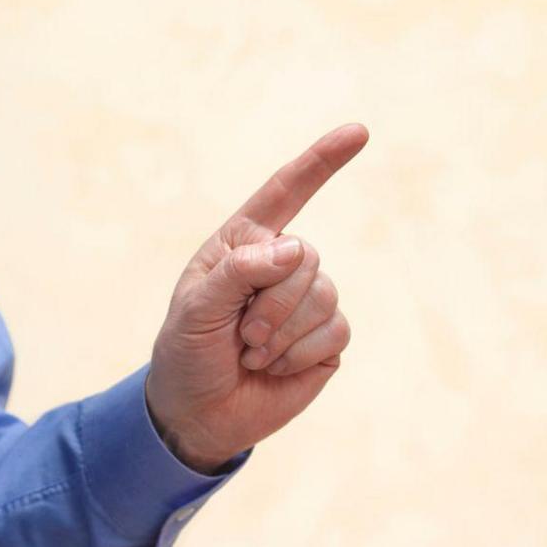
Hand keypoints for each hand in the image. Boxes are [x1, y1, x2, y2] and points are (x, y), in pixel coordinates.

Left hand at [145, 124, 368, 472]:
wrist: (199, 414)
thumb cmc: (187, 354)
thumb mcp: (194, 310)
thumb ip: (238, 272)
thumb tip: (295, 249)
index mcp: (246, 243)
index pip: (288, 191)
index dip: (323, 161)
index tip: (358, 132)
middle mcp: (282, 264)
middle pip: (306, 258)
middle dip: (272, 303)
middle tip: (241, 336)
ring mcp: (310, 301)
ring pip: (323, 296)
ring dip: (281, 334)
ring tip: (252, 353)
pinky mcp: (328, 338)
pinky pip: (335, 330)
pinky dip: (299, 354)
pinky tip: (275, 367)